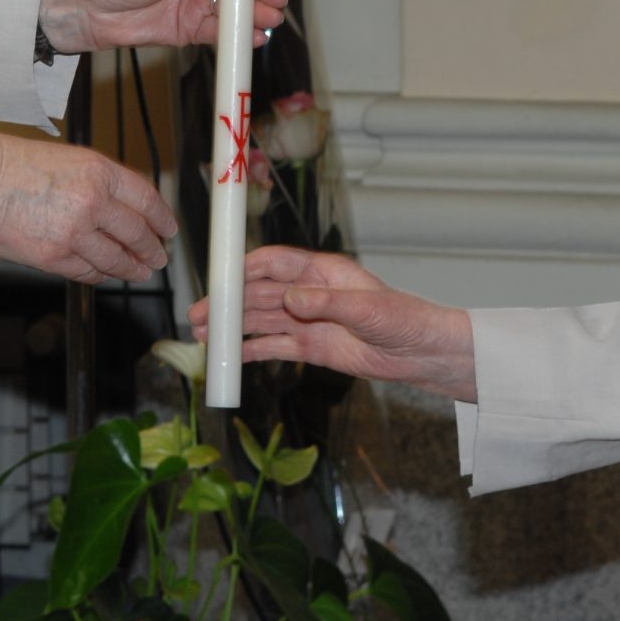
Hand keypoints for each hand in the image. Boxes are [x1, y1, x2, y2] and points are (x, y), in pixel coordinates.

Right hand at [0, 132, 174, 284]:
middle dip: (151, 249)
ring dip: (131, 268)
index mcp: (99, 172)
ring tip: (139, 271)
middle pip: (137, 233)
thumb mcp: (67, 158)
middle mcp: (93, 202)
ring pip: (116, 258)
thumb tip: (121, 205)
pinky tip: (104, 274)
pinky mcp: (54, 257)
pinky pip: (87, 272)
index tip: (167, 228)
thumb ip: (97, 181)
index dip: (162, 217)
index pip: (145, 199)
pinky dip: (100, 274)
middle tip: (157, 256)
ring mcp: (74, 233)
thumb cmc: (10, 164)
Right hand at [191, 245, 477, 401]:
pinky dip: (249, 350)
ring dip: (232, 327)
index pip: (274, 263)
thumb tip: (290, 299)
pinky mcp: (310, 346)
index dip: (243, 268)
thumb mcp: (366, 309)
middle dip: (227, 303)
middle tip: (198, 315)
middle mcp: (309, 292)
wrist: (421, 354)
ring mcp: (308, 320)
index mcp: (322, 272)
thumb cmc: (403, 320)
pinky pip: (273, 345)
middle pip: (258, 293)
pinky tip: (228, 356)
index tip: (218, 277)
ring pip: (260, 320)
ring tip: (202, 337)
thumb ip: (326, 303)